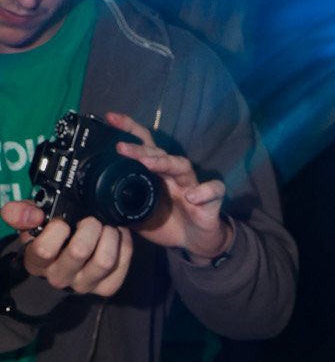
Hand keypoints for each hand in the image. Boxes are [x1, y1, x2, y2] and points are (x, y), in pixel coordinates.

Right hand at [2, 200, 132, 296]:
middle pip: (79, 251)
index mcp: (37, 262)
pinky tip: (116, 236)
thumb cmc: (49, 234)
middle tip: (91, 219)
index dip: (57, 229)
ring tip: (106, 226)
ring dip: (109, 235)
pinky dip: (124, 244)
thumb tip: (34, 215)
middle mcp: (59, 277)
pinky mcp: (107, 286)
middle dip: (89, 226)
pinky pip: (122, 264)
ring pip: (105, 261)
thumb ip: (21, 213)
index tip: (62, 220)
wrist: (67, 254)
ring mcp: (85, 284)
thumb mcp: (31, 221)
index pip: (44, 249)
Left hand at [106, 112, 229, 261]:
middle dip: (139, 147)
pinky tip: (192, 197)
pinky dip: (204, 191)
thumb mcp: (138, 216)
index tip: (109, 118)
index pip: (142, 144)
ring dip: (164, 162)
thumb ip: (121, 206)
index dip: (127, 129)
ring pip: (181, 165)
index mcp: (156, 174)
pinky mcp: (211, 201)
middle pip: (158, 152)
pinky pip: (213, 190)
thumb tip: (94, 203)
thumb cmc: (168, 224)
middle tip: (121, 148)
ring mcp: (192, 185)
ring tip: (149, 164)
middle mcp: (173, 174)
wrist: (197, 242)